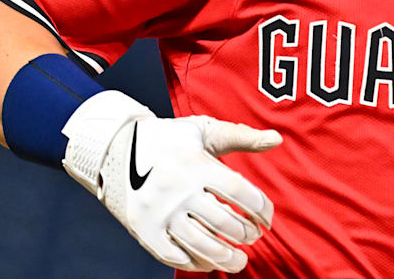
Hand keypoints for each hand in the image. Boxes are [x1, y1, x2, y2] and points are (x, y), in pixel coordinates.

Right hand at [61, 91, 281, 272]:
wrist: (117, 149)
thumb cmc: (170, 140)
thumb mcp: (203, 130)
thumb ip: (241, 136)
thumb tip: (277, 139)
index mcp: (195, 163)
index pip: (239, 192)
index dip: (260, 209)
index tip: (267, 219)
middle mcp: (176, 189)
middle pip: (224, 222)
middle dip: (245, 235)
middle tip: (253, 237)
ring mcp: (159, 212)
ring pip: (201, 244)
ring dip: (226, 257)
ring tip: (239, 259)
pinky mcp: (144, 229)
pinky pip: (174, 255)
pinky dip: (196, 263)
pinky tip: (210, 262)